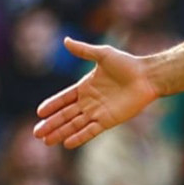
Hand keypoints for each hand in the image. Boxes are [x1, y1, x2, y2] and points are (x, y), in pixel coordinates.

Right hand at [33, 38, 159, 148]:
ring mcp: (98, 112)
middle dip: (51, 124)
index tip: (39, 113)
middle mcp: (89, 102)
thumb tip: (65, 40)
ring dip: (60, 133)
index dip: (52, 105)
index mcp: (85, 87)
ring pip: (74, 125)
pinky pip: (90, 131)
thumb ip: (83, 50)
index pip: (63, 99)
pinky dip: (79, 137)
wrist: (147, 76)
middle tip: (36, 133)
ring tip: (46, 141)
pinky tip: (67, 143)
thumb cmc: (127, 64)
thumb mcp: (102, 54)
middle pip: (65, 115)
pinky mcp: (108, 120)